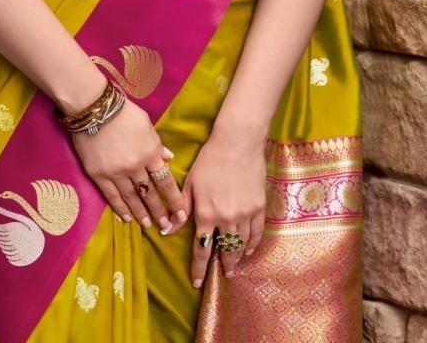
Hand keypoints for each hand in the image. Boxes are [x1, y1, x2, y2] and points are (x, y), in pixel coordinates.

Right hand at [70, 99, 187, 233]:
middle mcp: (136, 166)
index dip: (174, 199)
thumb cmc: (123, 112)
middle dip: (159, 212)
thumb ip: (157, 143)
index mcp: (150, 152)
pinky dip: (120, 208)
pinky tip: (126, 218)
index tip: (181, 213)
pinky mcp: (99, 175)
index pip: (166, 181)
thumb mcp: (146, 124)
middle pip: (150, 194)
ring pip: (132, 198)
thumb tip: (168, 158)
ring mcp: (116, 172)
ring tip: (148, 225)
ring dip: (141, 214)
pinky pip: (112, 196)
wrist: (94, 108)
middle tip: (166, 227)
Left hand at [183, 132, 266, 287]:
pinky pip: (257, 232)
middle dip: (223, 266)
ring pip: (241, 244)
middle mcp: (225, 219)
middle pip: (225, 251)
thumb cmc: (209, 160)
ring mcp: (244, 214)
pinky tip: (249, 249)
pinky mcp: (259, 207)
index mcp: (205, 214)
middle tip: (224, 275)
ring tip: (235, 265)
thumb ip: (181, 209)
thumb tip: (167, 230)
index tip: (197, 283)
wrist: (237, 143)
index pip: (202, 249)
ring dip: (238, 257)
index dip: (199, 269)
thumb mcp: (190, 183)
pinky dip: (253, 244)